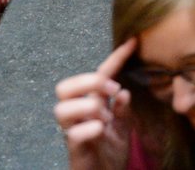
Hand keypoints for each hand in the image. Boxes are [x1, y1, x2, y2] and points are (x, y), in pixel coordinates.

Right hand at [54, 38, 137, 169]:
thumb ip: (123, 110)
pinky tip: (101, 128)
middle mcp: (78, 116)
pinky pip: (73, 135)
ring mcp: (73, 132)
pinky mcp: (75, 150)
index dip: (115, 58)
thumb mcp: (123, 127)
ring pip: (62, 109)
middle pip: (64, 87)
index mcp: (92, 105)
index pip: (99, 75)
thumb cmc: (110, 151)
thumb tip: (123, 92)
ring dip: (87, 106)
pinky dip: (88, 128)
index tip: (133, 42)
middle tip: (111, 88)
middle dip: (88, 81)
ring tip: (105, 116)